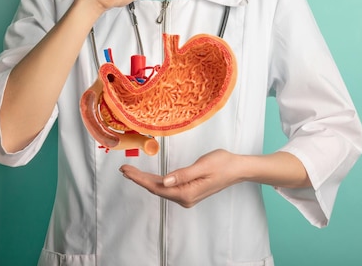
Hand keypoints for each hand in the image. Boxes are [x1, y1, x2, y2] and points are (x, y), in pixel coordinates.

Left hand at [120, 149, 241, 207]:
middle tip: (123, 169)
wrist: (237, 169)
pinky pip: (168, 187)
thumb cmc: (223, 164)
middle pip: (156, 189)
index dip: (139, 179)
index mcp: (187, 193)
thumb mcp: (202, 166)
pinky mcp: (188, 191)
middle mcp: (185, 198)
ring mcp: (186, 196)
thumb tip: (165, 181)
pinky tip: (148, 177)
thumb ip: (183, 174)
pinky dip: (156, 181)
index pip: (157, 187)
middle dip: (139, 179)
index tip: (126, 170)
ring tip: (131, 172)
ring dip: (145, 180)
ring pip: (161, 189)